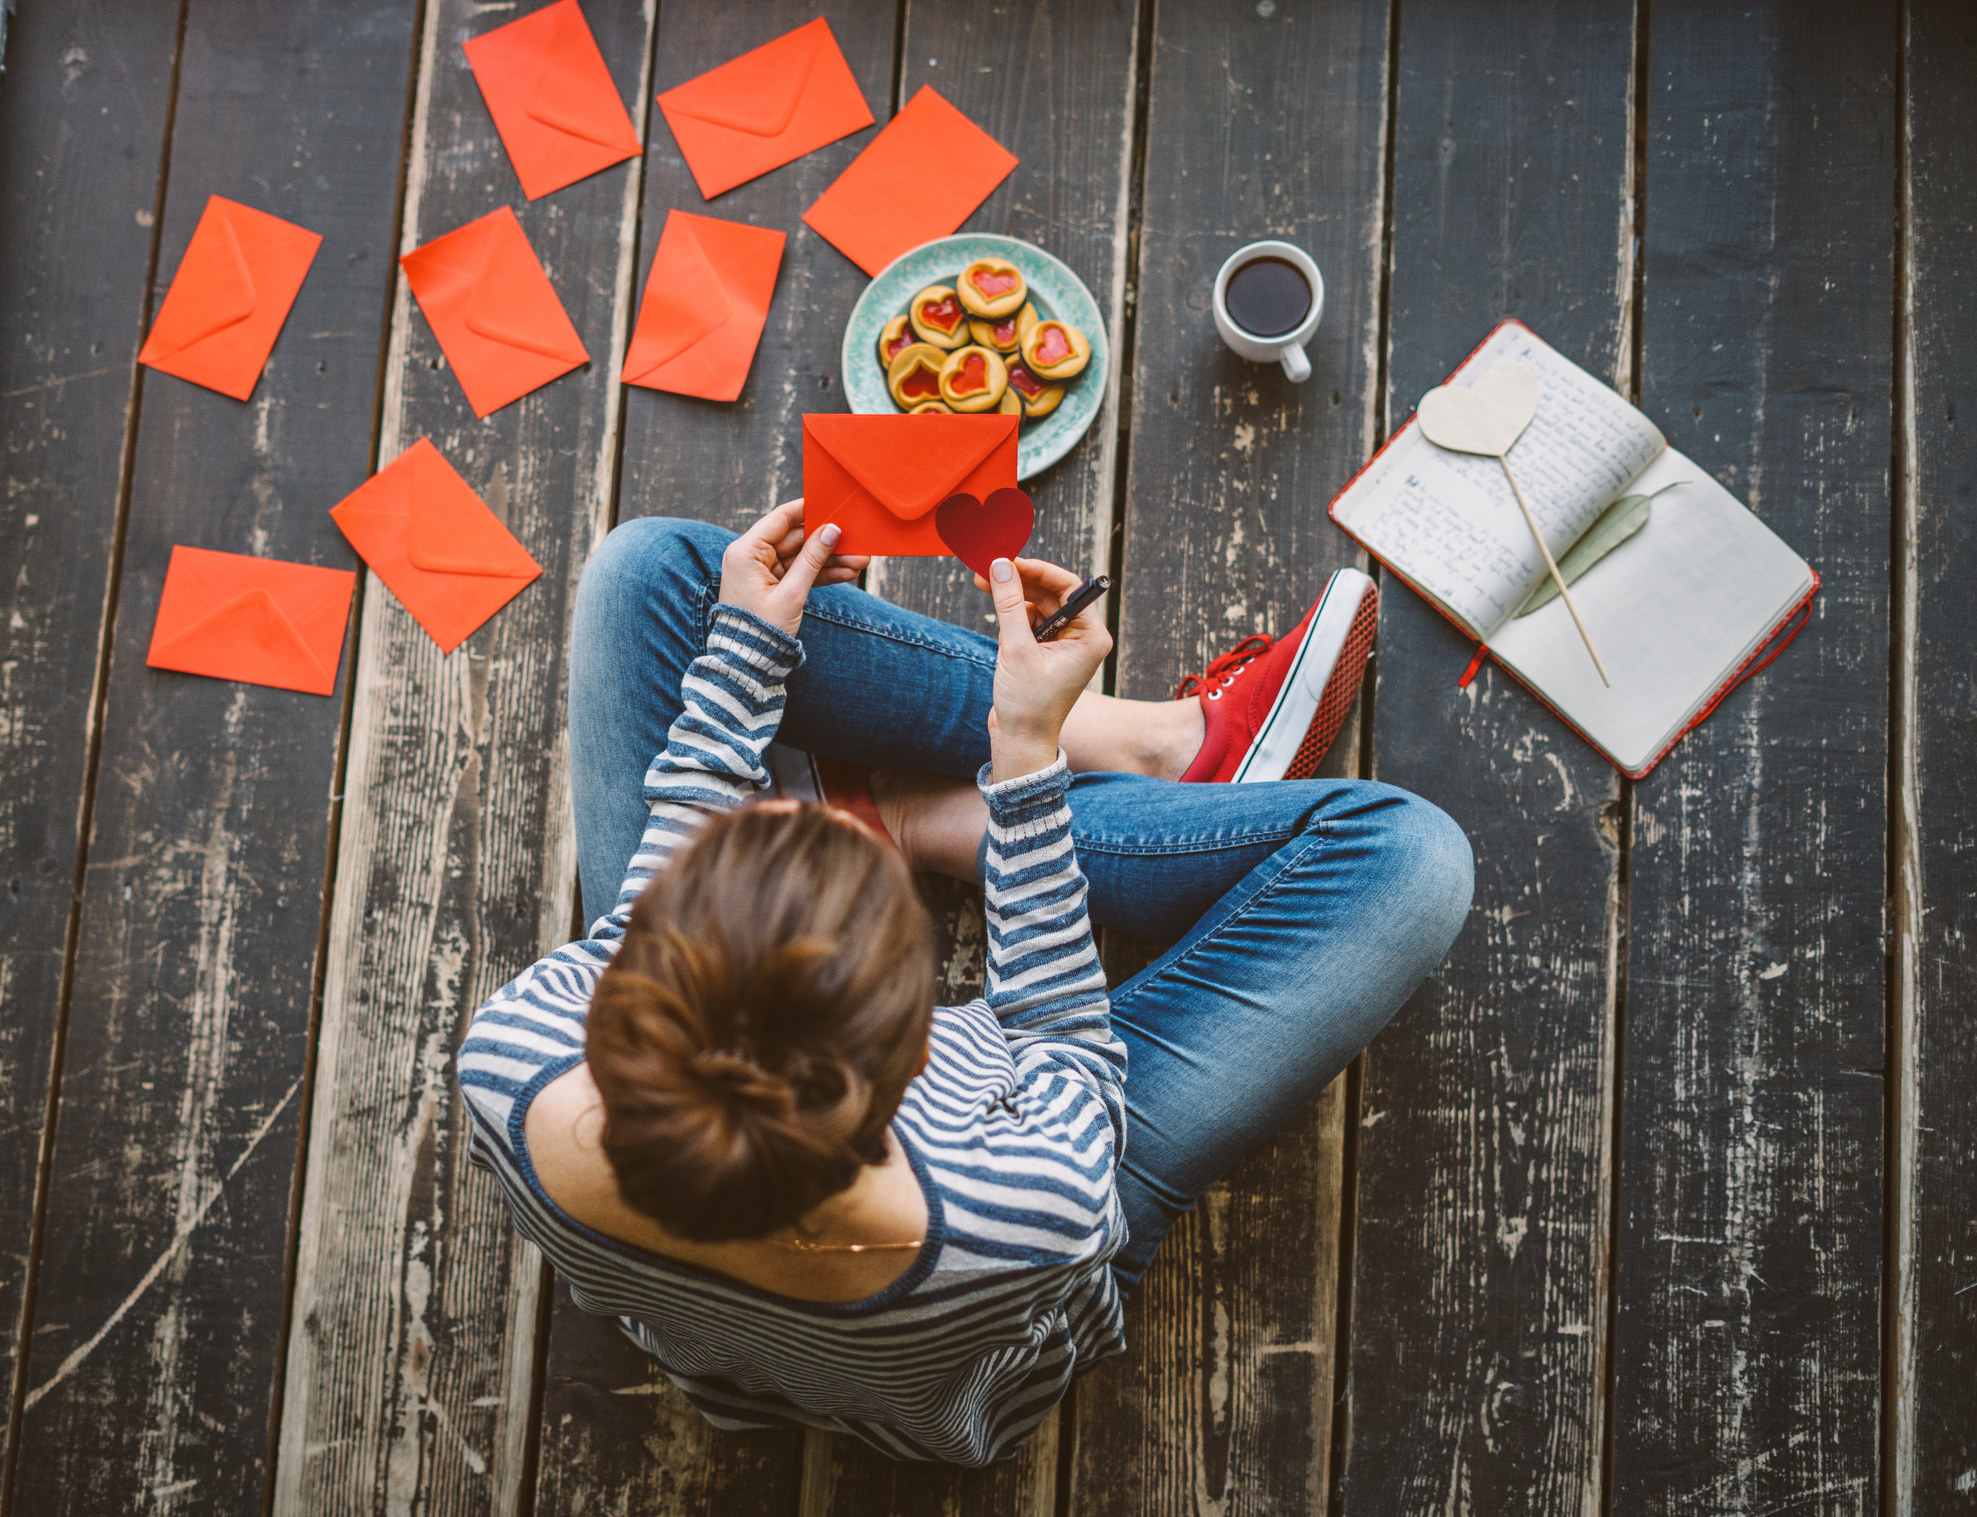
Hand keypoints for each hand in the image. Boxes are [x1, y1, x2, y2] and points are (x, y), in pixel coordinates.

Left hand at [716, 499, 868, 637]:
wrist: (746, 663)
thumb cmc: (760, 629)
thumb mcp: (791, 594)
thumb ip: (812, 559)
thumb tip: (831, 531)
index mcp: (746, 551)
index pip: (780, 519)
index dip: (807, 510)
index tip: (831, 502)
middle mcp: (752, 556)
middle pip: (796, 539)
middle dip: (827, 543)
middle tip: (857, 542)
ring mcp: (762, 571)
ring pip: (802, 558)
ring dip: (830, 560)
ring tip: (860, 562)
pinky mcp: (772, 586)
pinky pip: (799, 574)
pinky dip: (819, 574)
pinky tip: (846, 573)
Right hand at [981, 556, 1111, 781]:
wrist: (1020, 741)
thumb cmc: (1028, 703)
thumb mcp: (1017, 649)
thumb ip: (1009, 603)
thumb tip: (1001, 566)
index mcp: (1091, 636)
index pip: (1069, 587)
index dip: (1038, 570)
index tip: (1009, 560)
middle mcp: (1082, 637)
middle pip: (1053, 593)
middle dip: (1021, 580)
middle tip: (988, 569)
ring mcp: (1063, 644)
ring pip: (1039, 604)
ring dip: (1014, 594)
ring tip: (983, 583)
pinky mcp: (1045, 651)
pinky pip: (1030, 620)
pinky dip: (1013, 612)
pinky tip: (996, 608)